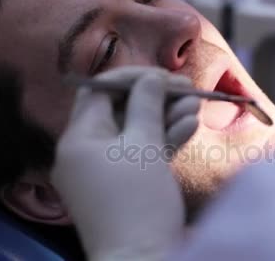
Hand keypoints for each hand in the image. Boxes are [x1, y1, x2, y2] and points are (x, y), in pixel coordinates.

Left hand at [51, 66, 199, 259]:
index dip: (132, 77)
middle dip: (156, 97)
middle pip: (120, 110)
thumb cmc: (138, 199)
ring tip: (196, 106)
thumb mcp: (143, 144)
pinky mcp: (124, 186)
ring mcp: (105, 171)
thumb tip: (151, 77)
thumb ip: (146, 103)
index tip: (164, 74)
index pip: (99, 91)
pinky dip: (164, 140)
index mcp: (78, 138)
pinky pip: (141, 154)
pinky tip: (190, 126)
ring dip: (166, 117)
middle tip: (187, 88)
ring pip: (135, 132)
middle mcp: (86, 152)